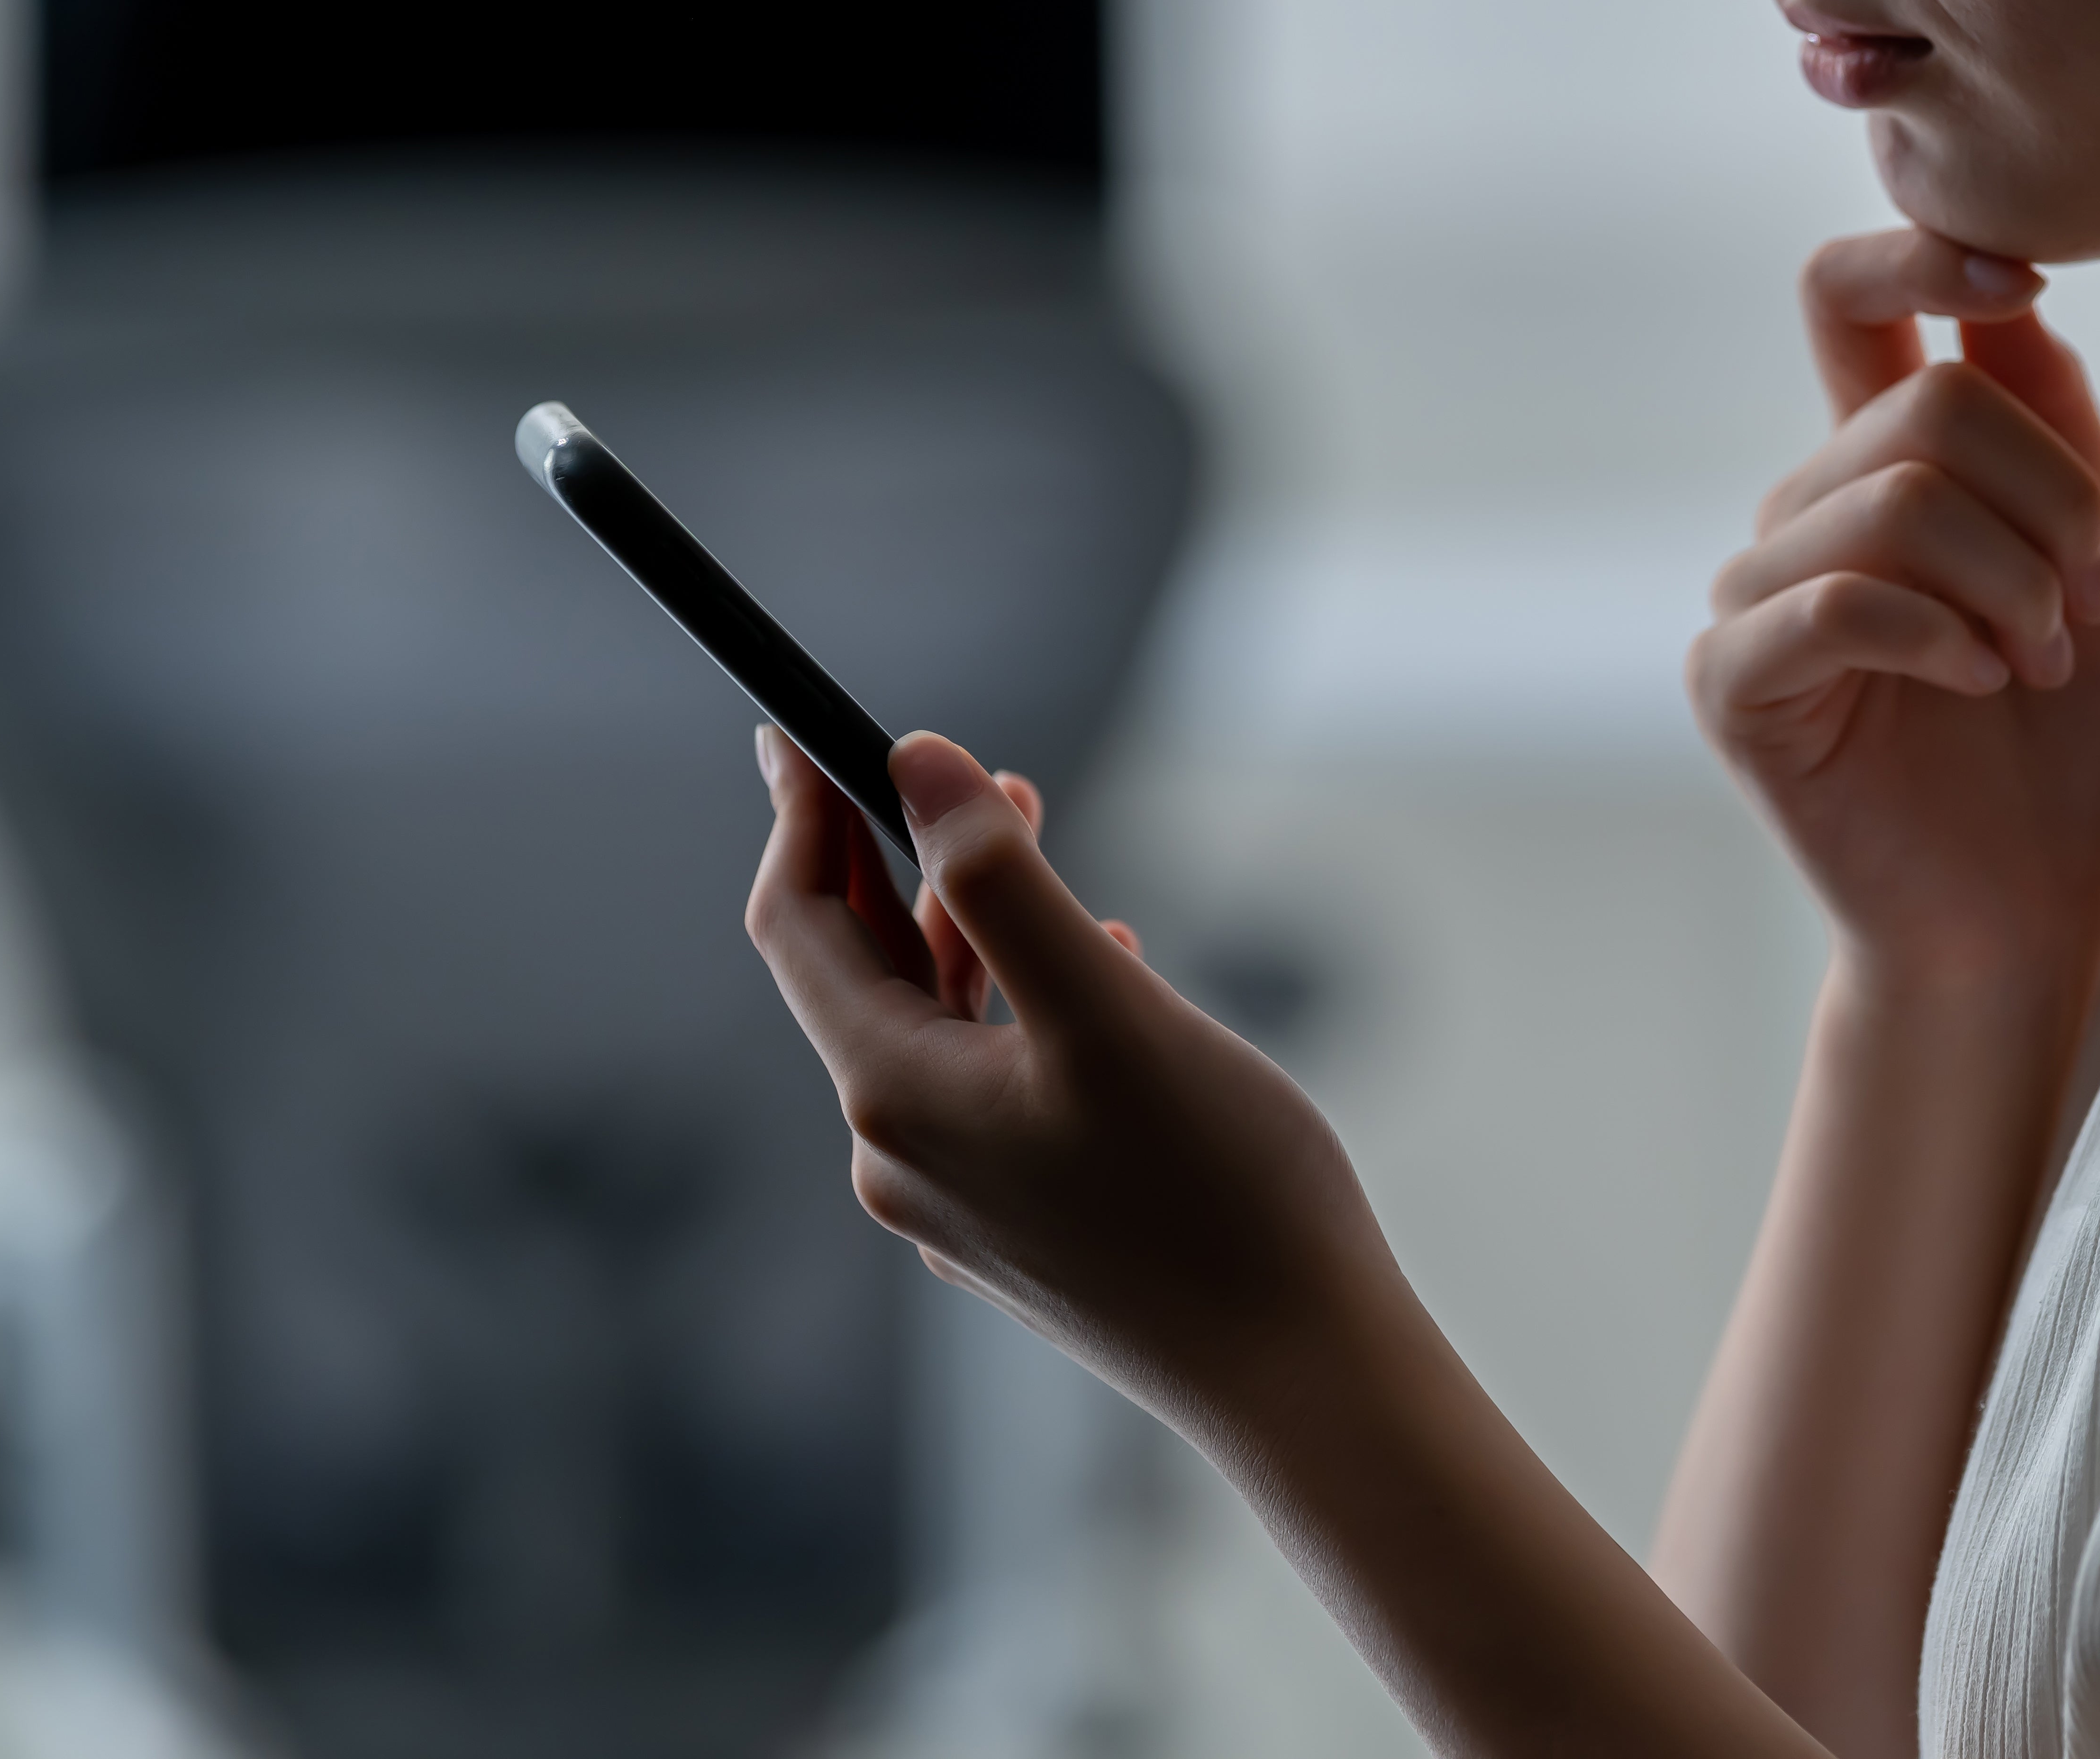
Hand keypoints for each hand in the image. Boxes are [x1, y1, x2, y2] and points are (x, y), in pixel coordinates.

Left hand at [744, 725, 1389, 1421]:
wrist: (1300, 1372)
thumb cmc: (1222, 1192)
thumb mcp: (1110, 1008)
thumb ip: (1006, 880)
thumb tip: (918, 762)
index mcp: (898, 1096)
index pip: (798, 928)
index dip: (798, 818)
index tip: (802, 727)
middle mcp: (902, 1159)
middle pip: (861, 975)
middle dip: (904, 859)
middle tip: (984, 773)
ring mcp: (962, 1205)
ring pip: (934, 1029)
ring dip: (971, 928)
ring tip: (1043, 850)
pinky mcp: (1024, 1232)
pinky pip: (991, 1087)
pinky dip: (1019, 1008)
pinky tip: (1106, 977)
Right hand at [1690, 230, 2099, 989]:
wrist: (2029, 911)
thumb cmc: (2071, 750)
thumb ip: (2056, 430)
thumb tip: (2010, 299)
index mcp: (1878, 467)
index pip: (1848, 302)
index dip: (1919, 253)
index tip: (2019, 277)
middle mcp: (1801, 515)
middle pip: (1925, 410)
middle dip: (2047, 503)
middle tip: (2080, 607)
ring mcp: (1754, 596)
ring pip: (1891, 501)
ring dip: (2008, 584)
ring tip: (2038, 663)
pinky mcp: (1733, 682)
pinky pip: (1836, 601)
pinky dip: (1939, 636)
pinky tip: (1983, 685)